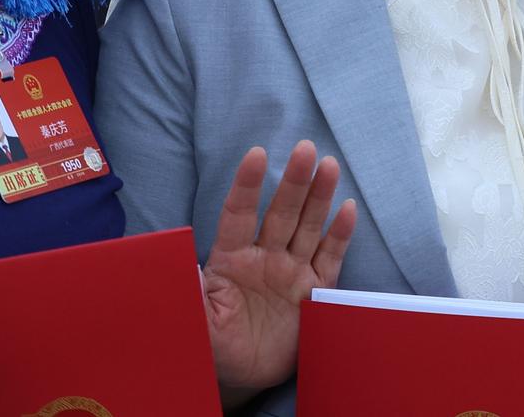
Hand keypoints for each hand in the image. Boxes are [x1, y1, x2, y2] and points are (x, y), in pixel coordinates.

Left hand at [204, 142, 356, 400]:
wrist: (243, 375)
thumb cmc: (212, 344)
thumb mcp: (193, 322)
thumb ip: (187, 291)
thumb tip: (176, 263)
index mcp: (231, 260)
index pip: (238, 215)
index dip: (247, 186)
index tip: (256, 154)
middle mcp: (265, 257)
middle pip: (281, 213)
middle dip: (294, 181)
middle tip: (305, 148)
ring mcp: (292, 271)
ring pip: (308, 227)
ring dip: (319, 197)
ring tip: (329, 165)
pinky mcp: (316, 291)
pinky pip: (330, 258)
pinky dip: (340, 235)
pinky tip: (347, 209)